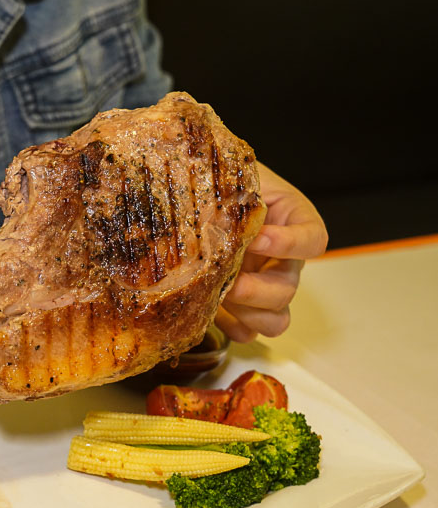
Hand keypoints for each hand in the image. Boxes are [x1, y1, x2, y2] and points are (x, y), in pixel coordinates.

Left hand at [216, 163, 328, 342]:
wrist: (195, 193)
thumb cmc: (221, 179)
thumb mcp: (234, 177)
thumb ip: (239, 192)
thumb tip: (222, 213)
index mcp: (292, 221)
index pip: (313, 240)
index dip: (290, 244)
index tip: (258, 237)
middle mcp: (282, 258)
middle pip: (288, 288)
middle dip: (258, 290)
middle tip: (230, 281)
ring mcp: (263, 284)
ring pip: (276, 318)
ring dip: (249, 314)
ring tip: (221, 297)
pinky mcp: (240, 305)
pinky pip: (248, 330)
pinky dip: (232, 326)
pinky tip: (212, 312)